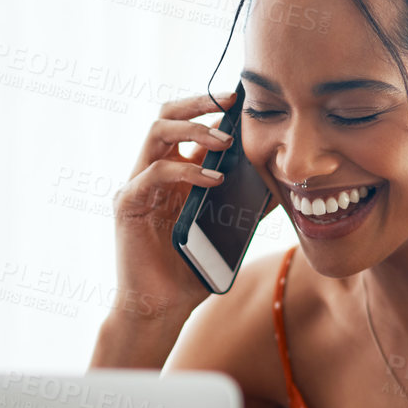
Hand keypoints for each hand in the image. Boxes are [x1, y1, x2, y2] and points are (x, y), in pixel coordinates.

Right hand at [106, 89, 241, 323]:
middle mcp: (151, 173)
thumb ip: (243, 204)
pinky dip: (186, 169)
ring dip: (193, 129)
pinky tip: (214, 179)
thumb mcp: (226, 230)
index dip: (210, 108)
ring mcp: (136, 186)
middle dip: (199, 103)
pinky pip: (155, 173)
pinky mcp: (128, 204)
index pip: (186, 125)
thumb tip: (280, 182)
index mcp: (172, 174)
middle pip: (165, 116)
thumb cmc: (190, 271)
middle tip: (231, 102)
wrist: (160, 308)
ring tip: (224, 141)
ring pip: (157, 133)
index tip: (242, 99)